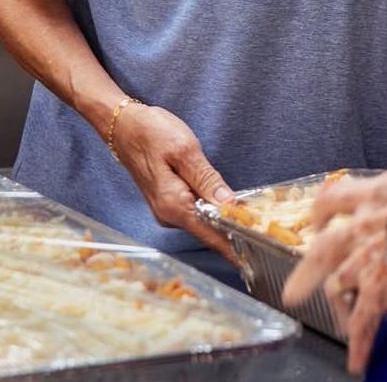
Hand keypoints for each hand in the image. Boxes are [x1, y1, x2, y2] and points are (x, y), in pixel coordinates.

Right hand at [111, 103, 238, 262]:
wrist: (123, 125)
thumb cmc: (151, 133)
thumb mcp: (184, 151)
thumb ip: (207, 180)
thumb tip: (229, 205)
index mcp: (174, 205)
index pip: (210, 235)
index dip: (233, 247)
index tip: (252, 260)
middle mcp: (168, 214)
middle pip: (208, 230)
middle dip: (233, 233)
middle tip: (263, 233)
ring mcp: (166, 209)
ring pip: (202, 220)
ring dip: (223, 221)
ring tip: (250, 221)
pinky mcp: (167, 200)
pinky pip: (194, 210)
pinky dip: (210, 210)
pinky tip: (225, 205)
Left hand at [283, 171, 386, 374]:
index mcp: (373, 196)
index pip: (337, 198)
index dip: (324, 209)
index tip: (320, 219)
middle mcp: (361, 228)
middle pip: (323, 250)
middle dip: (307, 271)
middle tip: (295, 292)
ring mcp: (365, 260)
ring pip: (337, 287)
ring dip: (339, 308)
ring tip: (341, 327)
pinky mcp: (378, 288)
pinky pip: (364, 319)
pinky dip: (360, 342)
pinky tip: (358, 361)